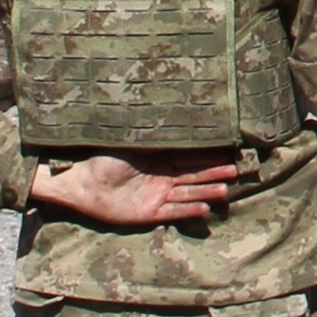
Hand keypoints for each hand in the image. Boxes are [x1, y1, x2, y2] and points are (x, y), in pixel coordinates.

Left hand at [29, 151, 242, 227]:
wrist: (80, 182)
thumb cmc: (101, 156)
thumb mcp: (129, 139)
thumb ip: (150, 130)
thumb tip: (168, 102)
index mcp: (157, 158)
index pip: (189, 156)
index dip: (209, 154)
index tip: (229, 150)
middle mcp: (160, 177)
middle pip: (193, 175)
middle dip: (214, 172)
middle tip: (236, 169)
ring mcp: (155, 196)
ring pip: (187, 194)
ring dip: (206, 192)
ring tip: (225, 190)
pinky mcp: (147, 214)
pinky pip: (172, 213)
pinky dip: (188, 211)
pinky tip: (205, 208)